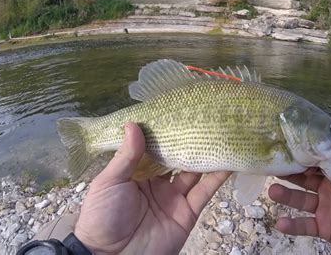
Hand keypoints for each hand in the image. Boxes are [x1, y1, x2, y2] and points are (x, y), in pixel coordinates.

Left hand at [74, 123, 229, 254]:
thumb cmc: (102, 217)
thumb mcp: (109, 182)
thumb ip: (126, 156)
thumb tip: (133, 124)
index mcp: (138, 173)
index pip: (155, 148)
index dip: (166, 132)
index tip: (177, 112)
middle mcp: (159, 182)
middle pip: (178, 157)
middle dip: (189, 141)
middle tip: (204, 119)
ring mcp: (175, 197)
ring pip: (195, 172)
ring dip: (207, 155)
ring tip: (221, 134)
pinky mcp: (188, 212)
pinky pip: (204, 192)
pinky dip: (217, 177)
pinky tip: (227, 160)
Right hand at [268, 160, 330, 252]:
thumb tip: (330, 153)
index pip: (315, 164)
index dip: (302, 158)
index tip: (288, 151)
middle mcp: (325, 188)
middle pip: (302, 179)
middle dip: (288, 173)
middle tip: (272, 167)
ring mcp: (322, 208)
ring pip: (299, 200)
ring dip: (285, 195)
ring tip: (272, 191)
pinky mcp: (322, 227)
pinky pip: (304, 225)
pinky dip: (292, 225)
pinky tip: (280, 223)